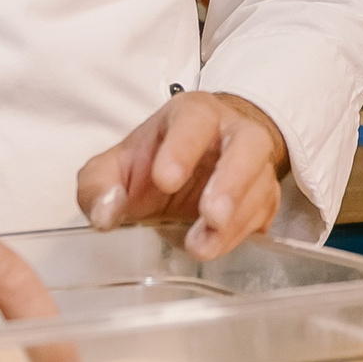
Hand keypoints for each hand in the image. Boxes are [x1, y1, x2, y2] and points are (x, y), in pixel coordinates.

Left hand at [77, 92, 289, 260]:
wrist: (192, 168)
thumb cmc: (150, 163)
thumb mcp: (113, 167)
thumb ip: (98, 186)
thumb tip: (106, 213)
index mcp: (192, 114)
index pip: (194, 120)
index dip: (183, 147)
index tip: (165, 180)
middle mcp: (232, 133)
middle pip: (248, 144)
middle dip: (232, 180)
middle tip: (211, 215)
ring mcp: (254, 166)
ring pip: (260, 184)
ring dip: (235, 219)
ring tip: (202, 246)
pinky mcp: (263, 199)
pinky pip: (263, 215)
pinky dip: (241, 234)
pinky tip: (217, 247)